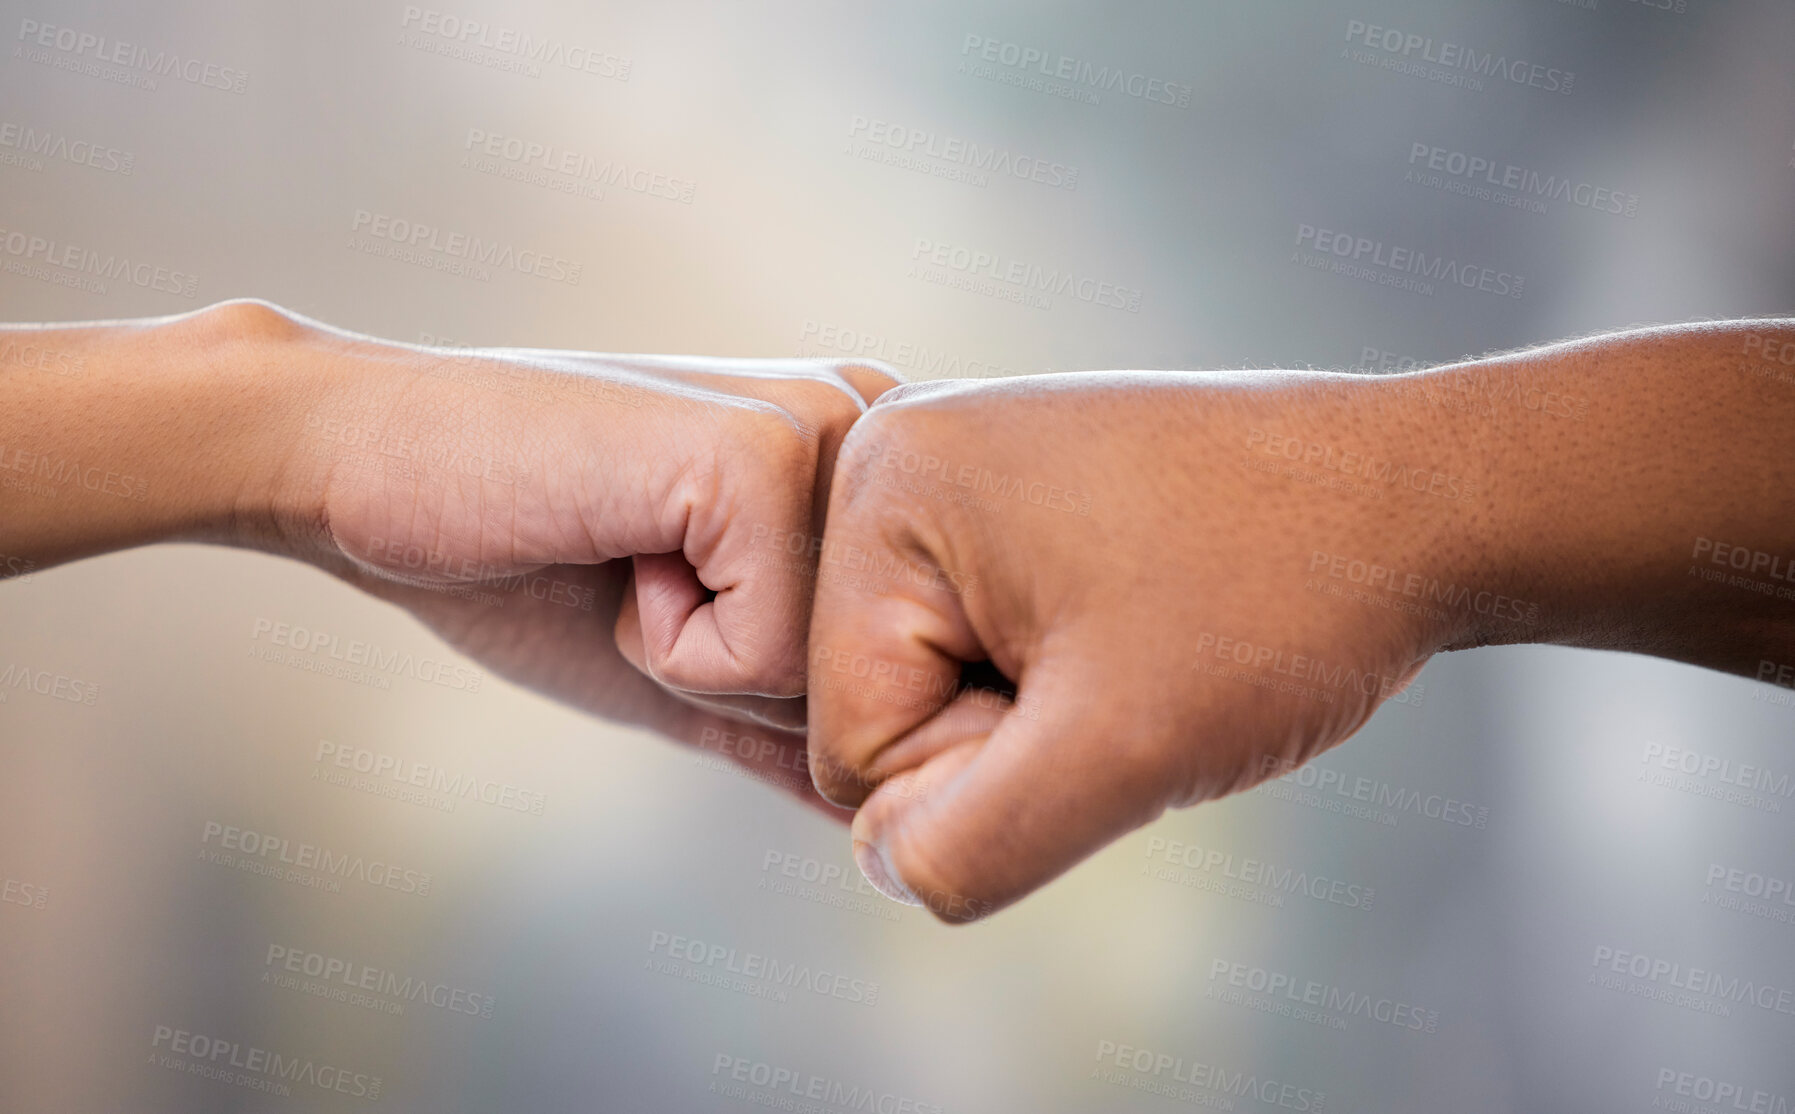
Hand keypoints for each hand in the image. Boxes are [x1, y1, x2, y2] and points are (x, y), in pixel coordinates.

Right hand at [246, 304, 898, 720]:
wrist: (368, 465)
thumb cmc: (522, 563)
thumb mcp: (689, 671)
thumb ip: (798, 730)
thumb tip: (904, 820)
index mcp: (872, 461)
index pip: (904, 669)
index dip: (773, 693)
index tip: (672, 590)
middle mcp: (878, 422)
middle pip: (882, 682)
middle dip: (748, 683)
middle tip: (642, 573)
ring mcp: (826, 429)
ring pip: (837, 682)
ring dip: (706, 666)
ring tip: (629, 557)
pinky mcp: (762, 454)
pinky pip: (767, 660)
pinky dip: (670, 648)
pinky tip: (613, 548)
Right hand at [804, 371, 1484, 920]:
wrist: (1420, 499)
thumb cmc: (1280, 600)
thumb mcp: (1118, 751)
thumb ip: (966, 846)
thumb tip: (887, 865)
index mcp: (884, 488)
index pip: (851, 744)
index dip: (984, 774)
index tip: (1107, 697)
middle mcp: (899, 456)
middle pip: (883, 710)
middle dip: (1007, 739)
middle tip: (1132, 673)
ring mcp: (959, 468)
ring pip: (940, 687)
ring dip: (1041, 713)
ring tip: (1145, 647)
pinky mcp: (1012, 492)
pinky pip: (984, 641)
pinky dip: (1060, 672)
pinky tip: (1142, 629)